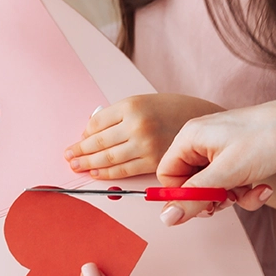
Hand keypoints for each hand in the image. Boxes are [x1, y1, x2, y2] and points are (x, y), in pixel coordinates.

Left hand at [64, 94, 223, 180]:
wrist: (207, 121)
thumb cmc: (175, 110)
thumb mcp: (145, 102)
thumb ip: (119, 115)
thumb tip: (91, 131)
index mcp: (132, 105)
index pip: (96, 123)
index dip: (84, 135)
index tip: (76, 141)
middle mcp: (137, 125)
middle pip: (98, 142)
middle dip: (80, 152)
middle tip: (68, 157)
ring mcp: (146, 145)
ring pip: (108, 159)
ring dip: (88, 165)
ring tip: (76, 167)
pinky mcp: (154, 162)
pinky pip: (124, 170)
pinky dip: (107, 173)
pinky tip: (97, 174)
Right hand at [156, 85, 275, 223]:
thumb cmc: (266, 140)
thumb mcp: (226, 174)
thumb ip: (194, 197)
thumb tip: (167, 218)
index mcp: (191, 137)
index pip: (168, 174)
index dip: (182, 195)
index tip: (202, 206)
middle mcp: (203, 140)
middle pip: (191, 182)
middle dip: (211, 198)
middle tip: (227, 201)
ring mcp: (222, 148)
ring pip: (214, 186)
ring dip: (233, 196)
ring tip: (251, 192)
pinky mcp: (240, 156)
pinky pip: (233, 181)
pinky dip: (246, 190)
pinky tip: (265, 188)